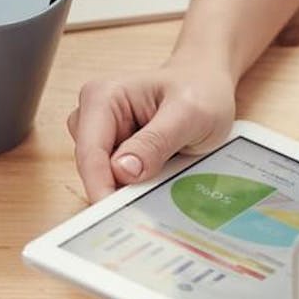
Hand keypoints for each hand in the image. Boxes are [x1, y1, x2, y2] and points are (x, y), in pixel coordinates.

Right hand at [68, 56, 236, 201]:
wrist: (207, 85)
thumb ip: (155, 142)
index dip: (99, 185)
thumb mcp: (190, 115)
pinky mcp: (109, 148)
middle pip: (92, 166)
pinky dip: (135, 182)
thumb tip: (122, 170)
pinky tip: (160, 170)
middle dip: (117, 185)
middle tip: (152, 198)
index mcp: (102, 97)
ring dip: (129, 183)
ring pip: (101, 175)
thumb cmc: (200, 90)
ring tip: (166, 168)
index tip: (111, 213)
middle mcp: (92, 115)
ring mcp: (99, 133)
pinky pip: (114, 176)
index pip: (90, 152)